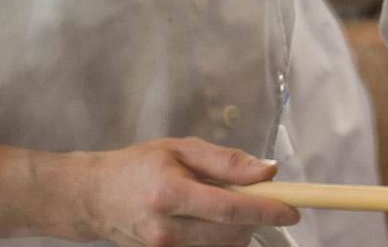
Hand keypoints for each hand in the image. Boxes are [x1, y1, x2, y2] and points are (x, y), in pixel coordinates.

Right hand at [74, 137, 300, 246]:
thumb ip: (226, 161)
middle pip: (231, 233)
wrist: (94, 197)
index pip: (230, 209)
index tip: (292, 210)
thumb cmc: (136, 168)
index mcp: (169, 194)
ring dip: (236, 229)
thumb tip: (266, 172)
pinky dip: (219, 238)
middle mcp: (165, 229)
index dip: (266, 210)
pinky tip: (206, 221)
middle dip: (253, 217)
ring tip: (218, 205)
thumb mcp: (181, 150)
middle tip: (251, 196)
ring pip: (223, 246)